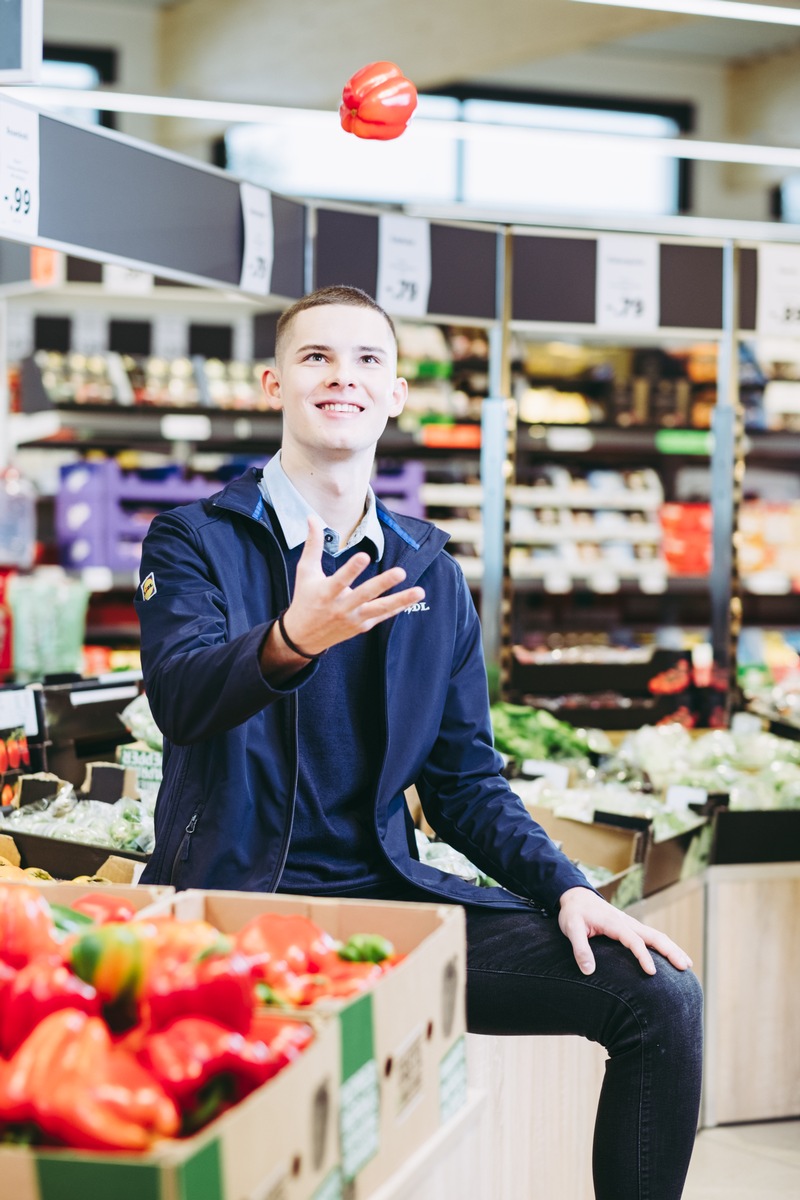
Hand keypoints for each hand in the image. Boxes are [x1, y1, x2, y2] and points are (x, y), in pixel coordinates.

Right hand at [281, 515, 424, 656]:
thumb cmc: (306, 599)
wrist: (304, 636)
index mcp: (325, 593)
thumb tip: (312, 517)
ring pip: (379, 609)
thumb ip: (313, 545)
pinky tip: (413, 599)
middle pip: (365, 594)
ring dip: (400, 600)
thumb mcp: (305, 572)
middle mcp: (341, 607)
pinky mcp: (362, 626)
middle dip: (383, 583)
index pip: (340, 580)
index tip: (364, 556)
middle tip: (401, 572)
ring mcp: (353, 618)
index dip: (352, 569)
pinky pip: (382, 616)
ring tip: (420, 591)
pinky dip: (398, 608)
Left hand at [558, 886, 692, 976]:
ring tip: (687, 965)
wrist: (575, 896)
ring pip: (656, 935)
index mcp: (614, 922)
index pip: (633, 940)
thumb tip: (588, 971)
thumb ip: (580, 948)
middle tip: (685, 967)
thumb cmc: (573, 913)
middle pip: (654, 935)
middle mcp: (626, 922)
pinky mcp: (630, 927)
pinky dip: (664, 946)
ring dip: (671, 948)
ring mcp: (630, 924)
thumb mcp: (571, 928)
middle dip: (670, 950)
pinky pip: (651, 936)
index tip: (652, 972)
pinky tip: (671, 957)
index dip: (643, 956)